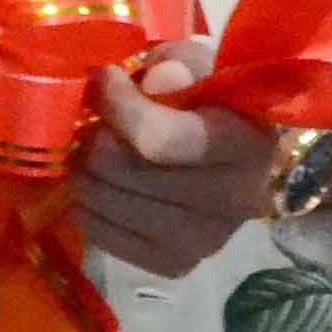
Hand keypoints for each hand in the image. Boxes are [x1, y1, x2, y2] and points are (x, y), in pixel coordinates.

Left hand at [79, 39, 288, 277]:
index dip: (118, 104)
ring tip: (93, 151)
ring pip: (106, 202)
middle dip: (96, 137)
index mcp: (246, 145)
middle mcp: (230, 201)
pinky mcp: (175, 266)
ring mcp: (203, 241)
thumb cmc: (218, 104)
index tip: (106, 79)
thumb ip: (180, 65)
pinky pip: (103, 236)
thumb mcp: (205, 68)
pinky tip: (101, 186)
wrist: (243, 163)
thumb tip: (155, 81)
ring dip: (86, 171)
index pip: (159, 138)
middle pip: (123, 170)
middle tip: (96, 121)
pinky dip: (89, 208)